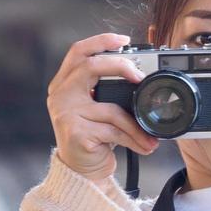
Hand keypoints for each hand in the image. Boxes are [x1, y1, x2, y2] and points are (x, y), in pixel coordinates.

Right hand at [46, 33, 159, 184]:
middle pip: (91, 67)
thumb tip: (141, 74)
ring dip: (136, 125)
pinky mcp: (75, 133)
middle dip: (121, 67)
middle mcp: (61, 95)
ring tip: (149, 135)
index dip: (101, 40)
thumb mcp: (98, 107)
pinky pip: (113, 131)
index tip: (124, 40)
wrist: (82, 170)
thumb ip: (108, 89)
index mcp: (64, 83)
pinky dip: (134, 139)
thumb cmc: (93, 136)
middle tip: (140, 78)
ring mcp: (65, 114)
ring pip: (111, 109)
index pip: (79, 52)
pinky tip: (143, 146)